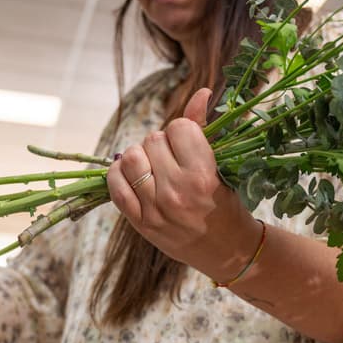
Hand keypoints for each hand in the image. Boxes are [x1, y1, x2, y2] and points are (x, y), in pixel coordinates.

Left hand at [106, 88, 260, 281]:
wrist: (227, 250)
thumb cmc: (227, 204)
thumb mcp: (222, 168)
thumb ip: (205, 129)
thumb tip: (202, 92)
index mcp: (203, 175)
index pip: (179, 127)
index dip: (184, 131)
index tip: (190, 145)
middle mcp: (177, 192)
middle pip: (153, 139)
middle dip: (163, 144)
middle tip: (173, 161)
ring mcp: (156, 209)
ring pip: (130, 157)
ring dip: (140, 156)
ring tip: (153, 168)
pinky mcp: (140, 223)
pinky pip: (115, 186)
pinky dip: (118, 174)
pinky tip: (131, 176)